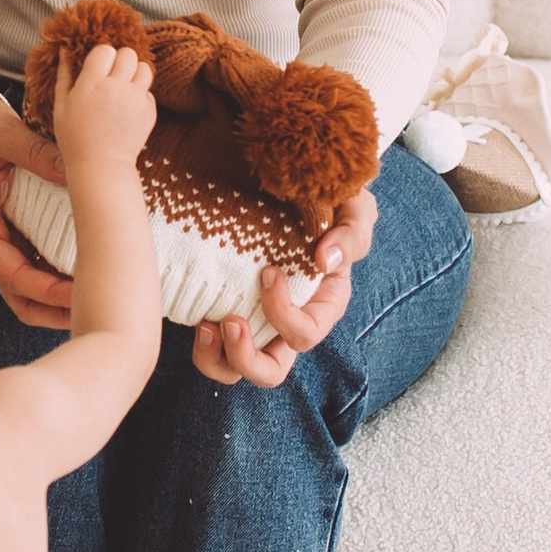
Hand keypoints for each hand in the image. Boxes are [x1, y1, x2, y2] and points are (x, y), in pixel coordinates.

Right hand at [0, 76, 72, 329]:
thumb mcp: (0, 131)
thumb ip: (35, 152)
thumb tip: (75, 173)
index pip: (11, 274)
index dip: (46, 289)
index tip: (79, 292)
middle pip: (18, 295)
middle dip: (53, 309)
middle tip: (93, 308)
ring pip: (25, 287)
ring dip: (56, 299)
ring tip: (94, 298)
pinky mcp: (8, 231)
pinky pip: (33, 264)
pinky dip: (55, 276)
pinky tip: (85, 272)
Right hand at [51, 39, 155, 169]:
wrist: (101, 166)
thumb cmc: (75, 138)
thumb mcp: (61, 106)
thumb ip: (64, 74)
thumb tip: (65, 48)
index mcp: (92, 85)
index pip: (105, 50)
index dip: (101, 55)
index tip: (97, 67)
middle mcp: (116, 88)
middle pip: (128, 53)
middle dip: (120, 60)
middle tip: (112, 74)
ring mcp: (135, 100)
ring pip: (145, 68)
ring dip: (134, 72)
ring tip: (123, 86)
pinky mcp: (149, 111)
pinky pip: (148, 91)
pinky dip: (139, 94)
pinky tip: (127, 107)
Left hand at [189, 183, 376, 388]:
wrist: (292, 181)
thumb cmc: (329, 199)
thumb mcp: (353, 208)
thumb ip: (350, 233)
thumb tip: (324, 261)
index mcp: (322, 305)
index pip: (306, 333)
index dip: (284, 314)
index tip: (268, 272)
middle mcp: (289, 322)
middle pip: (270, 370)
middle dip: (246, 357)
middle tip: (230, 322)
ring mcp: (256, 320)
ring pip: (235, 368)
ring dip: (218, 358)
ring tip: (206, 327)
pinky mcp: (227, 308)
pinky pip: (213, 348)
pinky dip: (203, 346)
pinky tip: (198, 319)